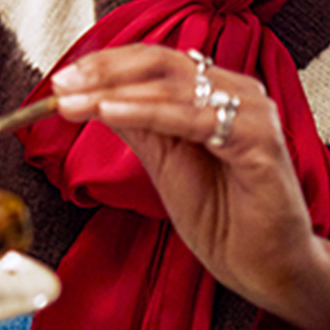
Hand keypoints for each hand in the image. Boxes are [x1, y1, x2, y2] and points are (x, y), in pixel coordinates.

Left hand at [50, 44, 329, 329]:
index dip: (106, 65)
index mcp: (217, 91)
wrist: (268, 268)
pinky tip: (110, 112)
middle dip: (103, 71)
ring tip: (72, 102)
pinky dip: (147, 112)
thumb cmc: (225, 219)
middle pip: (161, 63)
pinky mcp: (259, 141)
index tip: (62, 81)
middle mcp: (238, 91)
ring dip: (114, 91)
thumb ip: (139, 126)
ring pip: (172, 86)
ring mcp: (253, 113)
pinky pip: (193, 119)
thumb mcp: (166, 164)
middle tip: (61, 86)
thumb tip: (95, 96)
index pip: (154, 61)